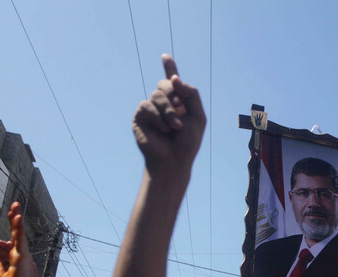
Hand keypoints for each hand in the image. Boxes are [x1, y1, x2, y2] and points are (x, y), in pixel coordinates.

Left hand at [0, 203, 41, 276]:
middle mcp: (20, 257)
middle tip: (14, 206)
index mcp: (15, 262)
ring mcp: (23, 256)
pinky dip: (19, 228)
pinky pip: (20, 240)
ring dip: (16, 220)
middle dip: (14, 221)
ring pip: (18, 234)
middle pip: (15, 236)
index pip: (7, 247)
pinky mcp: (23, 257)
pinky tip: (17, 217)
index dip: (0, 242)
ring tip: (15, 206)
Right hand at [132, 54, 205, 174]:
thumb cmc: (187, 142)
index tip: (165, 56)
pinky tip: (164, 130)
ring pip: (156, 95)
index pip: (173, 81)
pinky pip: (147, 106)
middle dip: (174, 96)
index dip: (169, 68)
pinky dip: (158, 117)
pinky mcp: (139, 117)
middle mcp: (163, 103)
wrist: (174, 160)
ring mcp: (150, 109)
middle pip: (165, 84)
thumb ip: (191, 93)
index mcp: (178, 102)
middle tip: (181, 110)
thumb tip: (173, 78)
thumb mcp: (198, 116)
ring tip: (176, 127)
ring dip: (169, 111)